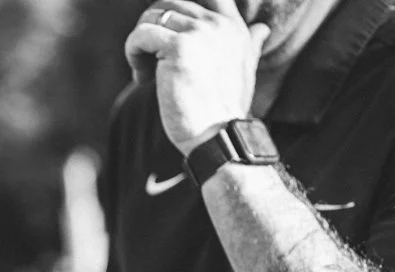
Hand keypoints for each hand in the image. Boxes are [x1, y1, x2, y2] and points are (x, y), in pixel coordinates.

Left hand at [125, 0, 269, 155]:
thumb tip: (261, 29)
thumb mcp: (243, 70)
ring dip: (140, 44)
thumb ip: (249, 44)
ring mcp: (200, 32)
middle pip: (169, 4)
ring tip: (145, 72)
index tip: (165, 38)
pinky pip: (140, 35)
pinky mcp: (179, 47)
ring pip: (152, 17)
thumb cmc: (223, 110)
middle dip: (153, 31)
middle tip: (150, 62)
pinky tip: (141, 79)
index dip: (177, 8)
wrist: (217, 136)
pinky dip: (133, 54)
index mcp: (233, 26)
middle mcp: (218, 24)